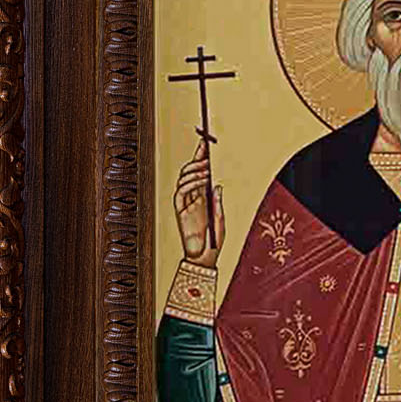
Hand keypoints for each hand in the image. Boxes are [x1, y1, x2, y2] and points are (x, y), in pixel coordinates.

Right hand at [174, 138, 223, 266]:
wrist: (205, 258)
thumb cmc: (214, 240)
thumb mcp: (220, 218)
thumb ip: (217, 202)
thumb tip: (217, 184)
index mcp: (203, 197)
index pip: (200, 172)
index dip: (200, 157)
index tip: (204, 143)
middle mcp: (193, 198)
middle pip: (190, 172)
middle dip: (196, 160)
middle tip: (206, 154)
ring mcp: (186, 204)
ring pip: (184, 180)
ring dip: (195, 171)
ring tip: (206, 168)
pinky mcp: (180, 211)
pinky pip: (180, 193)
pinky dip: (189, 184)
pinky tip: (199, 181)